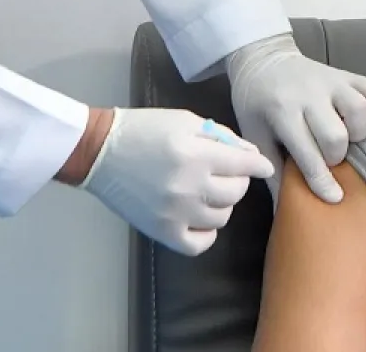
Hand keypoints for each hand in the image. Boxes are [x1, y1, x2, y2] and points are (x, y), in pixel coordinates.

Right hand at [71, 107, 274, 255]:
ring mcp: (175, 213)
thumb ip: (221, 136)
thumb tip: (251, 155)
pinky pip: (199, 244)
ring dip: (222, 203)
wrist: (100, 151)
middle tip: (226, 172)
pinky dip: (207, 232)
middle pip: (236, 192)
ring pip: (222, 217)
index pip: (244, 165)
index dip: (259, 165)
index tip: (265, 166)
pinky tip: (200, 216)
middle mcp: (189, 186)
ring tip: (207, 191)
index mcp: (195, 154)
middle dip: (238, 180)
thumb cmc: (144, 129)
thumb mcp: (184, 121)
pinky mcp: (161, 231)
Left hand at [227, 33, 365, 204]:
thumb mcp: (254, 134)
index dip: (322, 180)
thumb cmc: (256, 103)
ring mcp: (330, 81)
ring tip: (352, 141)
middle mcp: (308, 94)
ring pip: (359, 109)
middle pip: (336, 134)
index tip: (334, 197)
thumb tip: (284, 213)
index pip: (307, 152)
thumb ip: (271, 171)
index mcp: (282, 111)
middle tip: (331, 159)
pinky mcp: (345, 74)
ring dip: (360, 132)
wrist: (262, 59)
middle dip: (337, 155)